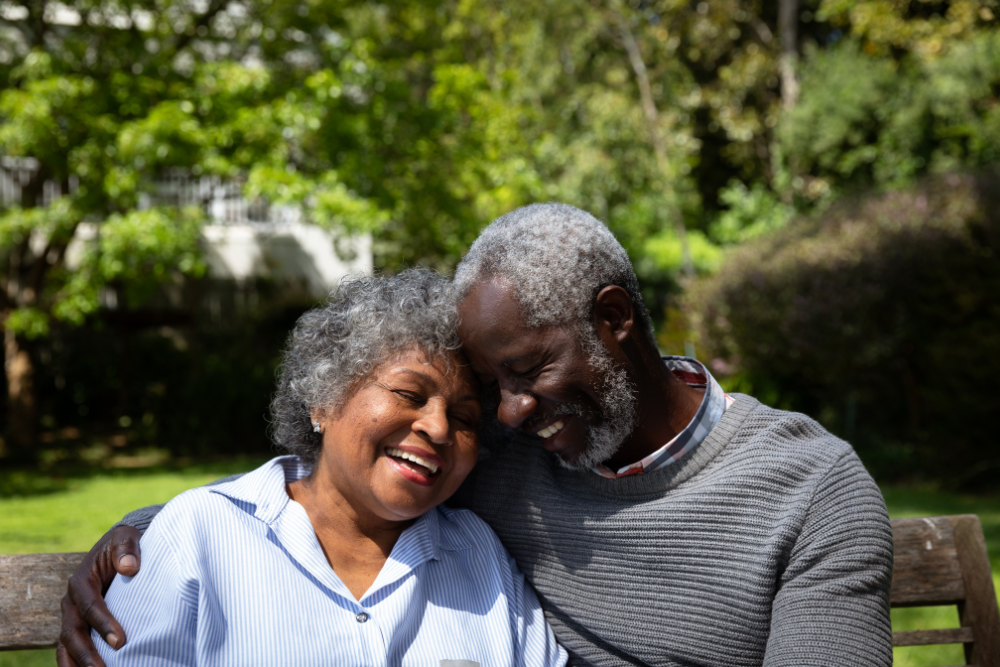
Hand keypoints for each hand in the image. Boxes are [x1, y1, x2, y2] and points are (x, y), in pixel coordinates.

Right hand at [56, 525, 141, 666]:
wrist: (118, 550)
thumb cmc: (124, 546)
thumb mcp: (125, 538)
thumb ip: (126, 549)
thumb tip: (129, 567)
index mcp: (81, 581)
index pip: (90, 605)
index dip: (103, 623)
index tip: (120, 641)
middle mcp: (72, 601)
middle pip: (73, 631)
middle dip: (87, 653)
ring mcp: (73, 615)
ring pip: (67, 644)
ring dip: (78, 663)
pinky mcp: (79, 625)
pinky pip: (70, 648)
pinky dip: (75, 663)